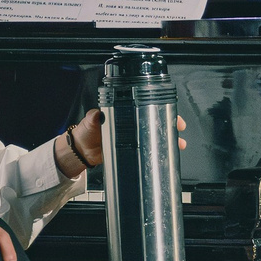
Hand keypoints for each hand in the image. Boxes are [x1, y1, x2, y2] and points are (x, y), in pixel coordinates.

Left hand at [56, 108, 188, 178]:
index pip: (147, 106)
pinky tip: (166, 153)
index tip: (171, 114)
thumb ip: (95, 117)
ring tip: (178, 144)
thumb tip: (98, 115)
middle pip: (156, 120)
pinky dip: (159, 150)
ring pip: (156, 134)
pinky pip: (149, 147)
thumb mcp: (90, 121)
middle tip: (179, 130)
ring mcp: (134, 135)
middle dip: (171, 124)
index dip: (162, 109)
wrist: (81, 150)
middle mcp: (132, 121)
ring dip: (169, 138)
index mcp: (124, 111)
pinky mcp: (132, 148)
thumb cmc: (86, 132)